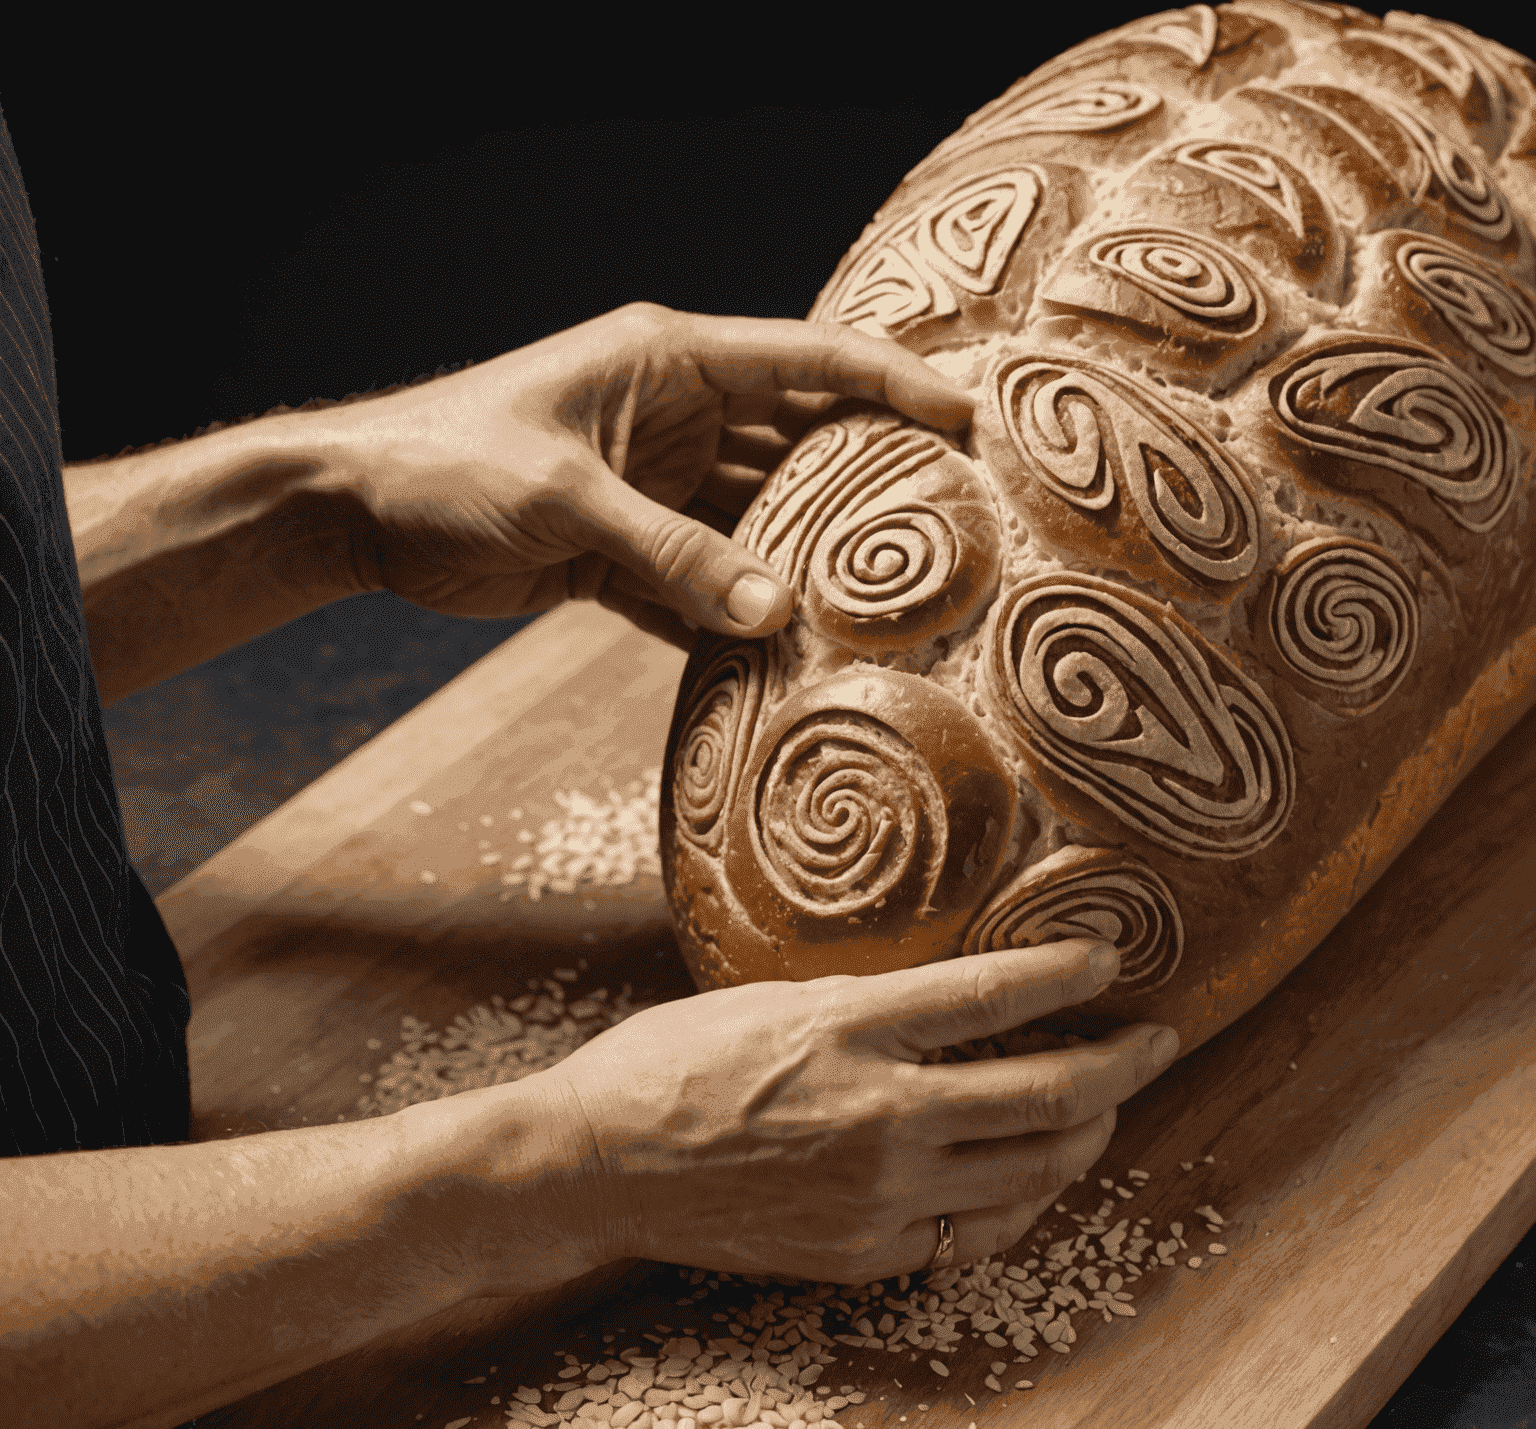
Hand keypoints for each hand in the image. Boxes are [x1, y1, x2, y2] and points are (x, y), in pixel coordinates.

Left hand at [323, 302, 974, 648]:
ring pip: (756, 524)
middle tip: (953, 523)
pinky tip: (781, 652)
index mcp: (669, 361)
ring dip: (803, 563)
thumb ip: (673, 553)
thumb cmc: (450, 465)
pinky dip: (735, 614)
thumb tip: (775, 613)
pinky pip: (702, 583)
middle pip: (798, 446)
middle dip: (868, 481)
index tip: (967, 416)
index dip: (892, 383)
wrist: (357, 513)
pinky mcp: (624, 551)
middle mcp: (675, 418)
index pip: (807, 361)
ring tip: (877, 608)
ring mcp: (654, 487)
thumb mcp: (567, 499)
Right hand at [480, 940, 1179, 1289]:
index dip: (1069, 971)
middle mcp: (877, 1113)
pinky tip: (1033, 1174)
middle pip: (1046, 1093)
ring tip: (1107, 1104)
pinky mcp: (863, 1251)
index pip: (994, 995)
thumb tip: (956, 1002)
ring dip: (1089, 1133)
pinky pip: (979, 1234)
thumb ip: (867, 1005)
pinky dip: (1024, 1199)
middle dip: (1122, 1064)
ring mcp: (876, 1193)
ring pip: (1033, 1170)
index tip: (1113, 956)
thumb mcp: (767, 997)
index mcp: (846, 1028)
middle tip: (1154, 1040)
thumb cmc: (667, 1062)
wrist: (595, 1162)